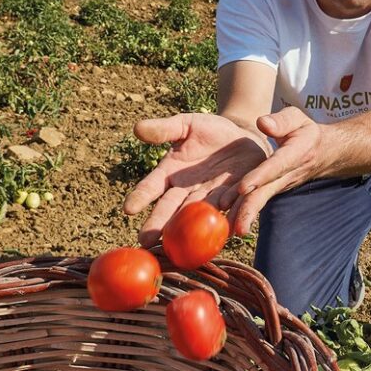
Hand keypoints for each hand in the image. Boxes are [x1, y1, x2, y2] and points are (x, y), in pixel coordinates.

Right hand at [123, 113, 267, 246]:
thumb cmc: (209, 131)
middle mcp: (187, 192)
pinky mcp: (235, 199)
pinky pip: (231, 210)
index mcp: (170, 174)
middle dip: (159, 225)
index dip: (140, 197)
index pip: (151, 187)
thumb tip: (137, 128)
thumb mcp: (186, 125)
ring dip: (191, 230)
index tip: (128, 208)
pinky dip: (230, 221)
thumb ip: (164, 130)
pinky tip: (228, 231)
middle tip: (145, 241)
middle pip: (171, 210)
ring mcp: (211, 198)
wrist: (242, 136)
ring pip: (198, 216)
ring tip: (182, 245)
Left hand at [228, 106, 325, 235]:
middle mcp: (286, 174)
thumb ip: (282, 120)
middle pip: (266, 192)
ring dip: (246, 215)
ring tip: (232, 231)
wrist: (322, 152)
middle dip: (251, 208)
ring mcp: (279, 185)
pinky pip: (257, 200)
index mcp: (294, 154)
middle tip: (239, 226)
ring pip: (261, 200)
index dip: (260, 176)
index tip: (244, 187)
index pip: (276, 166)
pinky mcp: (271, 190)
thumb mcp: (298, 118)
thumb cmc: (305, 132)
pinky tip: (229, 226)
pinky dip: (244, 213)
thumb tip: (263, 123)